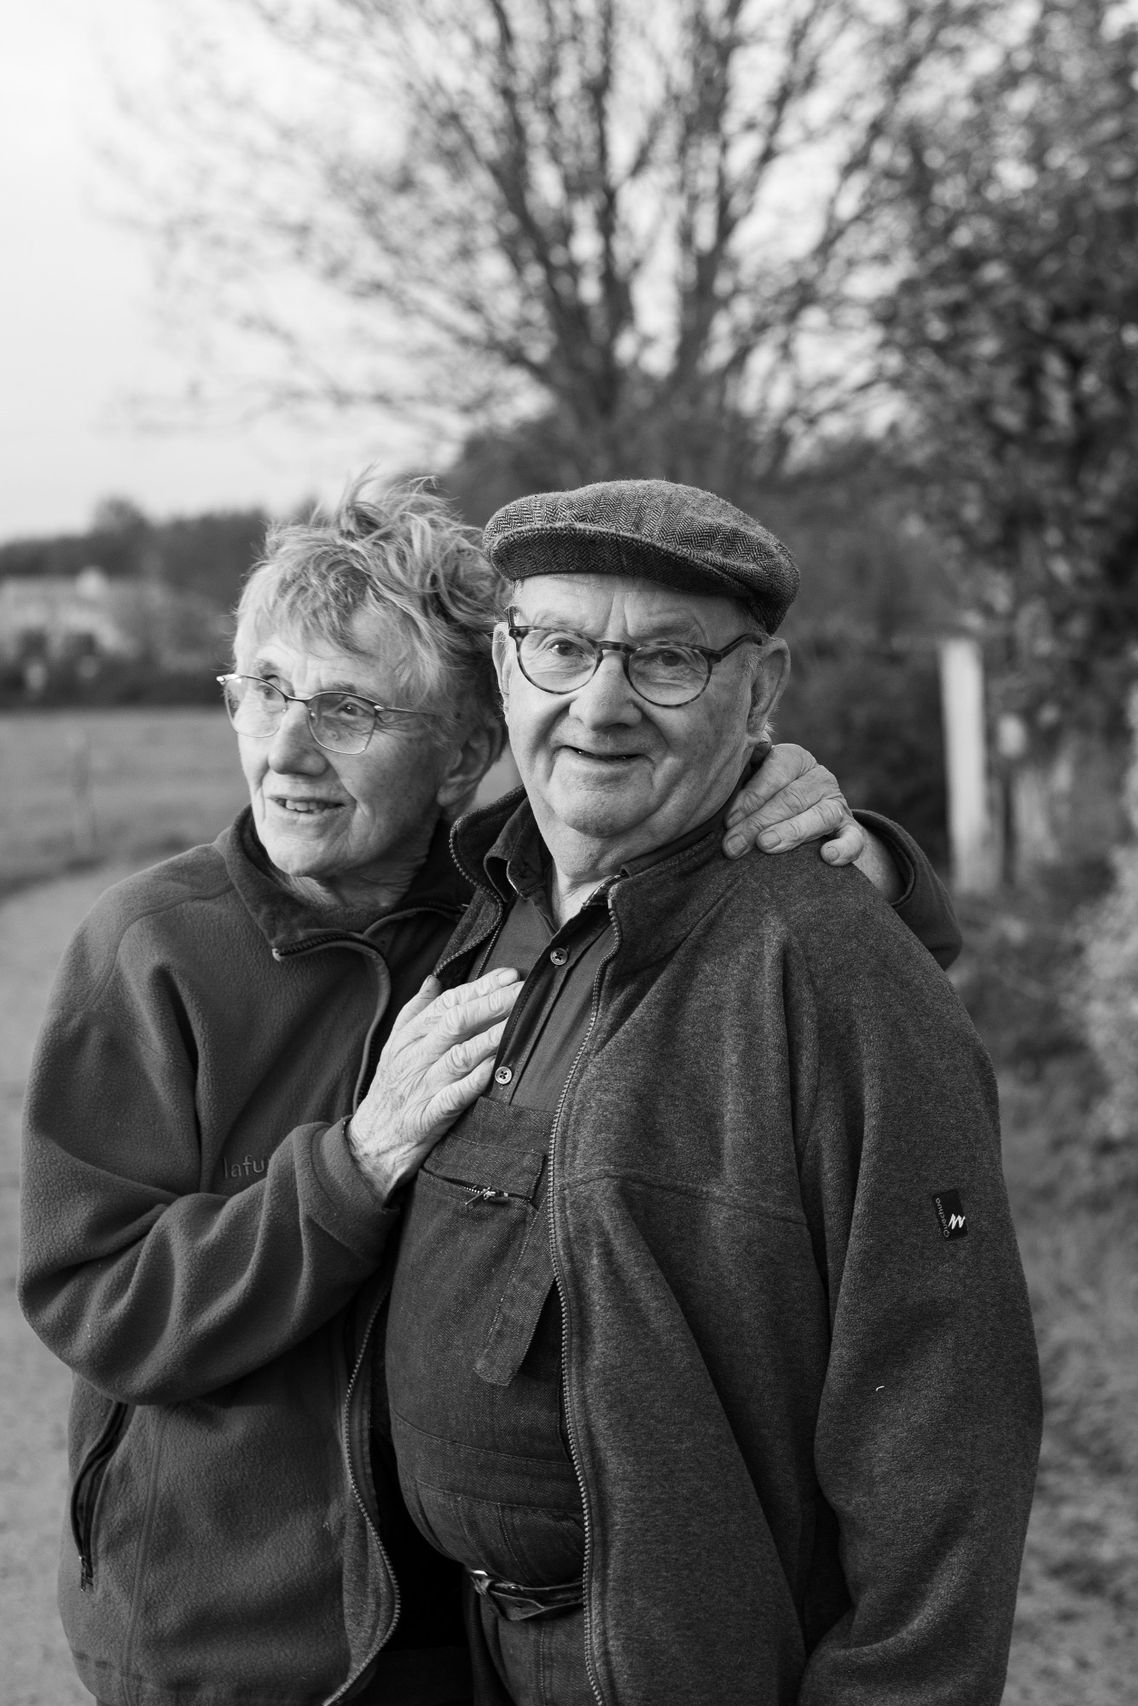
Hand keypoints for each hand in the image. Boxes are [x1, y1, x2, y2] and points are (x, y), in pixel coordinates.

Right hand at [347, 968, 520, 1199]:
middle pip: (456, 1023)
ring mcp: (423, 1087)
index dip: (479, 987)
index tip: (509, 975)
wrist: (370, 1144)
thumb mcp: (394, 1047)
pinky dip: (475, 1080)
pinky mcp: (428, 1117)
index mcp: (409, 1038)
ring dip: (490, 1036)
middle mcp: (416, 1058)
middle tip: (523, 990)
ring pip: (459, 1055)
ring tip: (517, 1020)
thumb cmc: (389, 1091)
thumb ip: (415, 1012)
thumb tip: (434, 980)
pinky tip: (495, 1067)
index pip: (447, 1004)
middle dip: (492, 1003)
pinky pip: (454, 1096)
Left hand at [723, 742, 864, 863]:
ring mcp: (837, 804)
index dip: (751, 796)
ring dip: (792, 832)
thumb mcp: (754, 777)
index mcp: (795, 758)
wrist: (802, 819)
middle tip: (734, 846)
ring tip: (766, 846)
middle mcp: (820, 778)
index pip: (775, 771)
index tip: (729, 820)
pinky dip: (843, 848)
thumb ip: (748, 763)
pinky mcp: (850, 830)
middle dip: (759, 823)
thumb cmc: (765, 797)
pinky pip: (853, 839)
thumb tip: (755, 744)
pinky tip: (827, 857)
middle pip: (791, 798)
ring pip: (820, 816)